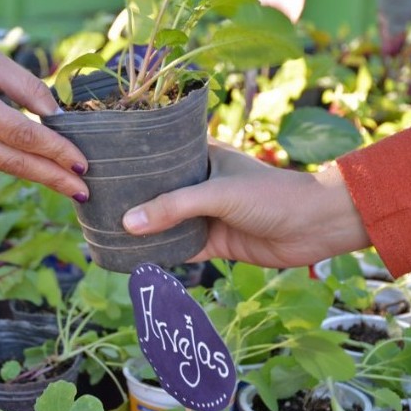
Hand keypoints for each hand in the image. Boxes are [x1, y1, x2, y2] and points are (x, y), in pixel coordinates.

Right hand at [122, 142, 370, 268]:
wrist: (314, 227)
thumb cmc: (270, 195)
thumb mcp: (217, 193)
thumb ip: (173, 208)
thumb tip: (127, 224)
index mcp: (202, 156)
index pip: (161, 153)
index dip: (134, 160)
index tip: (102, 165)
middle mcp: (201, 183)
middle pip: (159, 191)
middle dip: (133, 199)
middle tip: (96, 202)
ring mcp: (207, 214)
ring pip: (167, 221)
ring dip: (145, 228)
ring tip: (106, 230)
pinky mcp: (215, 242)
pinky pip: (180, 247)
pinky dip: (161, 253)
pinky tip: (134, 256)